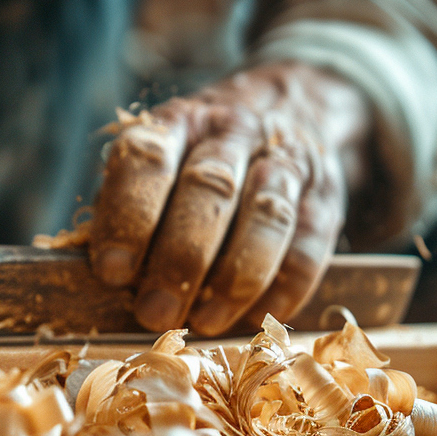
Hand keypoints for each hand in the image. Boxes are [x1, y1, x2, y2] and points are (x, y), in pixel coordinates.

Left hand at [88, 62, 371, 335]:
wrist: (286, 113)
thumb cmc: (195, 162)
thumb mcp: (154, 166)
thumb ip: (126, 208)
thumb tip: (110, 276)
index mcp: (178, 122)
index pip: (150, 160)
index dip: (129, 217)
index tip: (111, 270)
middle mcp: (234, 131)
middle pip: (210, 188)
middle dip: (179, 258)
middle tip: (153, 312)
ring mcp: (286, 160)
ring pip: (266, 216)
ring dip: (234, 277)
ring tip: (204, 322)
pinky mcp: (325, 198)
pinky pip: (309, 246)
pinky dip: (284, 287)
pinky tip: (257, 316)